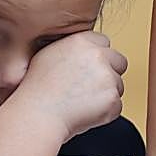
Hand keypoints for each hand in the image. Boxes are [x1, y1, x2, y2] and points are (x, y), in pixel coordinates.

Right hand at [10, 31, 126, 140]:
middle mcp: (97, 55)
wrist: (36, 115)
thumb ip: (71, 49)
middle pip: (119, 62)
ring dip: (106, 95)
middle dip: (109, 74)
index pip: (104, 42)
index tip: (90, 68)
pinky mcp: (112, 98)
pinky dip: (105, 113)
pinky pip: (116, 106)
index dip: (98, 57)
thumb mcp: (48, 55)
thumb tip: (85, 51)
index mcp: (81, 41)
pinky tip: (85, 112)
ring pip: (118, 85)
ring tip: (81, 102)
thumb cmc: (37, 91)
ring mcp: (107, 77)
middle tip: (89, 88)